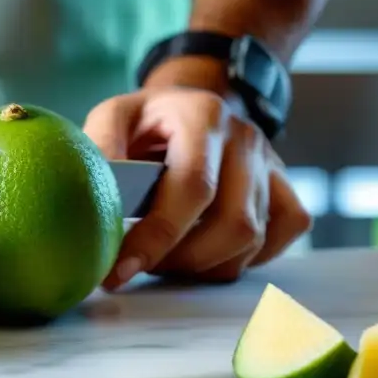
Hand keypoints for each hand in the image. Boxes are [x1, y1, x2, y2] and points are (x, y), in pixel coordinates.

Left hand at [83, 86, 310, 289]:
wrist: (187, 108)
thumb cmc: (146, 122)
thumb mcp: (114, 117)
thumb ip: (100, 147)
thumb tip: (92, 193)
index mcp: (204, 116)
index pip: (192, 187)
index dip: (158, 236)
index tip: (121, 269)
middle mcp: (246, 139)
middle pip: (233, 223)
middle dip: (180, 259)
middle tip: (140, 264)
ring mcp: (272, 166)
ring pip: (252, 240)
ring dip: (203, 264)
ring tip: (163, 257)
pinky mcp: (285, 190)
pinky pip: (278, 240)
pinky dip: (243, 258)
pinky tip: (206, 252)